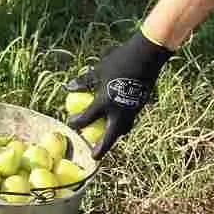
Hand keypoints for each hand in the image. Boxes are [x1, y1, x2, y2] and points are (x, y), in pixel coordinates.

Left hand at [66, 32, 173, 156]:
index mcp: (104, 102)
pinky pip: (129, 120)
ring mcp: (131, 110)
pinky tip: (118, 122)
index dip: (76, 123)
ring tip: (107, 140)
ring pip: (122, 130)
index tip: (70, 124)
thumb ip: (84, 82)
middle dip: (102, 148)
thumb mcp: (98, 71)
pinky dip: (122, 124)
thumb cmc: (118, 61)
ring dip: (114, 136)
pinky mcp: (139, 106)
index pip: (87, 118)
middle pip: (109, 136)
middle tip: (95, 156)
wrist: (146, 57)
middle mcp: (118, 111)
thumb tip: (68, 88)